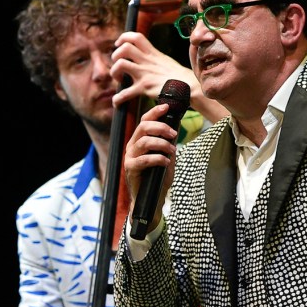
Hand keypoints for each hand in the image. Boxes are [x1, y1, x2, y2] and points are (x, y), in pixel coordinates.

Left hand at [112, 31, 225, 122]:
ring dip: (114, 72)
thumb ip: (157, 58)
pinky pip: (125, 92)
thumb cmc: (181, 77)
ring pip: (120, 64)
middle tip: (118, 64)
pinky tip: (117, 102)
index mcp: (153, 53)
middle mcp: (147, 61)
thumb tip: (154, 59)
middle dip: (116, 55)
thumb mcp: (167, 61)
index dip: (123, 38)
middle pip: (125, 48)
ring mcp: (144, 73)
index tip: (119, 45)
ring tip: (119, 80)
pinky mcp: (144, 87)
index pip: (136, 37)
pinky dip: (118, 98)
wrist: (188, 87)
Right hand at [123, 100, 180, 228]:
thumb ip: (168, 143)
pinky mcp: (130, 169)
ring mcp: (130, 157)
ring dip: (162, 144)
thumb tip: (176, 127)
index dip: (154, 112)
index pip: (144, 121)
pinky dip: (158, 158)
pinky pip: (144, 159)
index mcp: (139, 141)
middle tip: (174, 134)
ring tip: (172, 151)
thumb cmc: (158, 178)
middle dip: (161, 127)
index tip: (167, 107)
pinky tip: (166, 162)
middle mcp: (132, 146)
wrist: (152, 200)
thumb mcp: (166, 157)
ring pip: (144, 141)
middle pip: (143, 127)